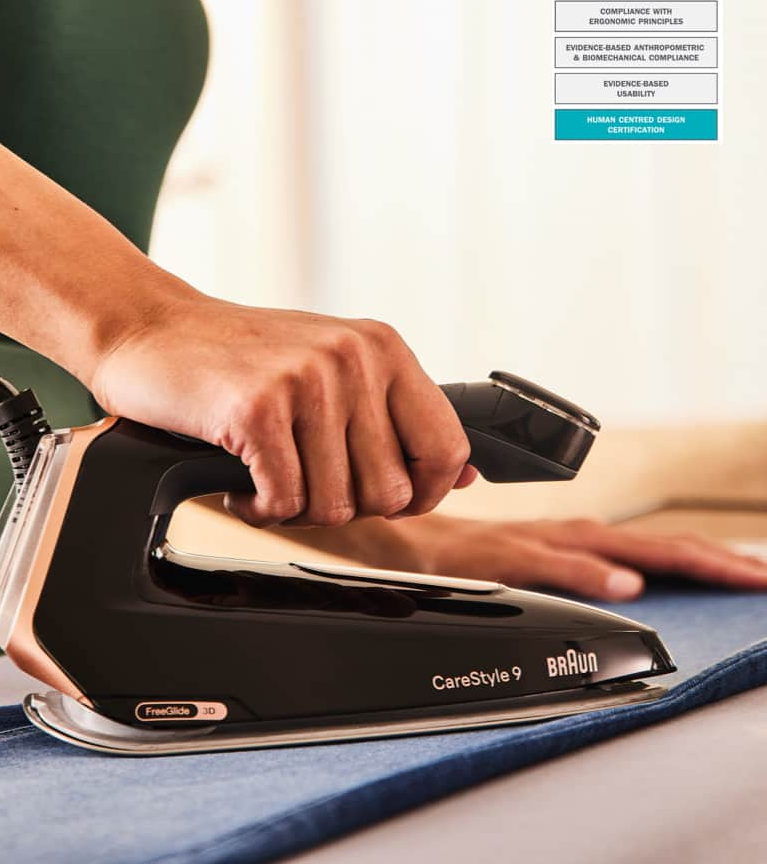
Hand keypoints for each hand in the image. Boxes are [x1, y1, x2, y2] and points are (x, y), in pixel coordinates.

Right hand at [90, 293, 474, 527]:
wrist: (148, 330)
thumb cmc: (237, 358)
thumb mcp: (328, 367)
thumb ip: (393, 414)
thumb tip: (463, 476)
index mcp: (381, 346)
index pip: (446, 447)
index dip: (421, 493)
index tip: (377, 495)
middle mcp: (353, 356)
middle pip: (390, 492)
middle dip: (342, 505)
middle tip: (299, 479)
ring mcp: (306, 379)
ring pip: (334, 506)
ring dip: (293, 508)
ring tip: (265, 475)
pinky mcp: (257, 408)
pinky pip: (283, 502)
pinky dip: (257, 508)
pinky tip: (239, 482)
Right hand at [384, 514, 766, 600]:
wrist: (392, 536)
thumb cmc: (458, 553)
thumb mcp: (523, 567)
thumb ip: (567, 573)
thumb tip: (622, 587)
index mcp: (572, 539)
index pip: (653, 546)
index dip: (705, 557)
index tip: (753, 573)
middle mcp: (561, 536)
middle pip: (650, 544)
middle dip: (711, 560)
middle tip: (762, 577)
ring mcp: (533, 544)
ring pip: (614, 548)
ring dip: (671, 560)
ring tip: (725, 572)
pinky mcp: (499, 556)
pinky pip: (550, 567)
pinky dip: (588, 574)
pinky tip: (623, 586)